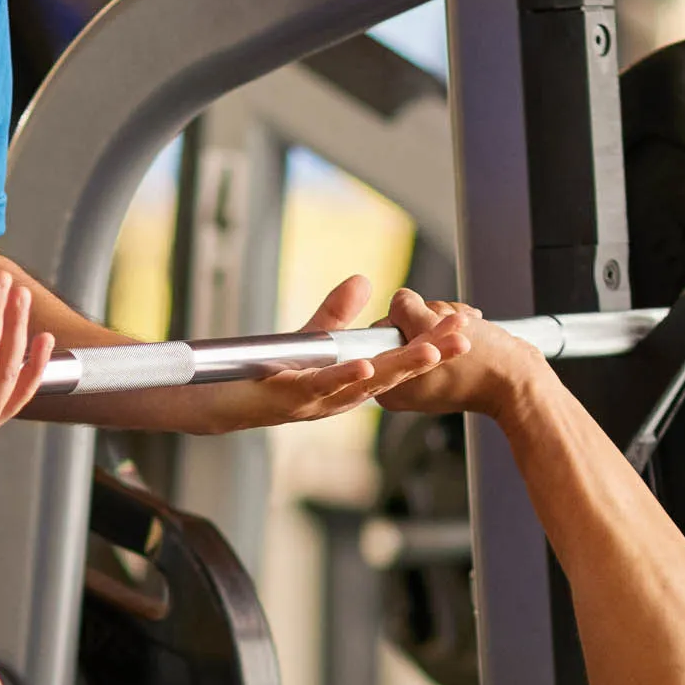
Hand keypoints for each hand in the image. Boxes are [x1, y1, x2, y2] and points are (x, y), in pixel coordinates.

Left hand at [189, 275, 468, 432]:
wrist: (218, 404)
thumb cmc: (262, 376)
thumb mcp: (308, 340)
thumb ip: (336, 314)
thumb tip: (364, 281)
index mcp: (350, 385)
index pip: (398, 361)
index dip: (430, 346)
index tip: (462, 326)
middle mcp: (341, 397)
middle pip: (393, 375)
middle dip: (431, 357)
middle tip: (465, 339)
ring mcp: (317, 401)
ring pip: (366, 384)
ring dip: (399, 368)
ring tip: (430, 353)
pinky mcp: (289, 398)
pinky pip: (321, 386)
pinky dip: (345, 377)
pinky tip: (366, 367)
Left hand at [375, 288, 548, 418]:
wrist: (522, 380)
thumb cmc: (480, 363)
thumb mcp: (431, 329)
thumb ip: (403, 309)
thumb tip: (398, 300)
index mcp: (390, 388)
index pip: (379, 332)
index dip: (406, 320)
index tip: (429, 328)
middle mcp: (405, 384)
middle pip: (405, 325)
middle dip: (435, 318)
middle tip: (456, 330)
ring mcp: (427, 375)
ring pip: (427, 322)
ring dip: (450, 317)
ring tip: (470, 329)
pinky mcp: (447, 364)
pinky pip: (444, 329)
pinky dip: (460, 323)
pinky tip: (475, 328)